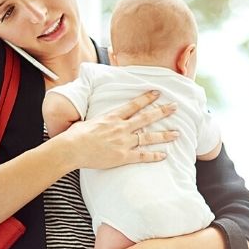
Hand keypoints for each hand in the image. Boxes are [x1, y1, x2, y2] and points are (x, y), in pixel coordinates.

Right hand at [58, 90, 178, 170]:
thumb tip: (96, 120)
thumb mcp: (88, 121)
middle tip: (175, 107)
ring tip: (177, 133)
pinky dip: (154, 156)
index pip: (134, 105)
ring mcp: (123, 142)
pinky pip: (142, 156)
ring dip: (164, 135)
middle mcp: (121, 127)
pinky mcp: (122, 156)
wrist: (72, 148)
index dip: (147, 98)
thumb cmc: (75, 135)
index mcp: (112, 117)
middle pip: (146, 118)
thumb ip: (98, 121)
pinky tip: (164, 155)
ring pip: (148, 137)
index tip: (158, 92)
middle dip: (162, 112)